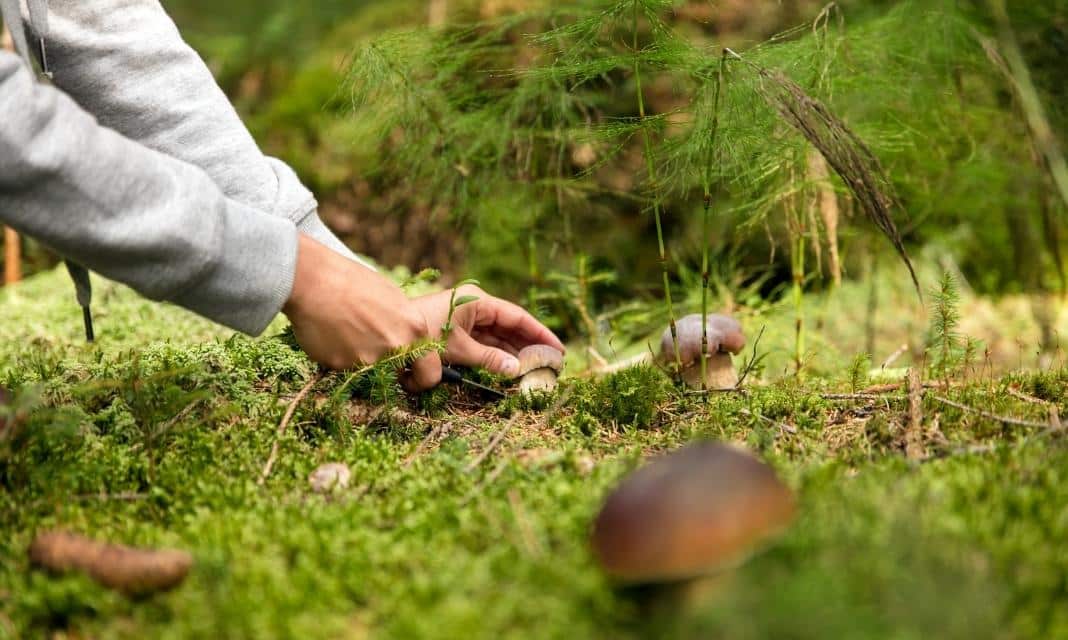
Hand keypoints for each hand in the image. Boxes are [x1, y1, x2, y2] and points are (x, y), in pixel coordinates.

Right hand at [282, 234, 441, 389]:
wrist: (314, 280)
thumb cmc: (353, 281)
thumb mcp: (392, 299)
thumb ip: (402, 325)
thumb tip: (405, 340)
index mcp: (415, 329)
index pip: (431, 373)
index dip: (421, 378)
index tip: (410, 376)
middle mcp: (396, 348)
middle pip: (397, 374)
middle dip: (388, 370)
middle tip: (371, 351)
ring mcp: (369, 359)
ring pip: (368, 369)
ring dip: (358, 357)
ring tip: (344, 329)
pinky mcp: (342, 365)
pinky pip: (344, 366)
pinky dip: (337, 354)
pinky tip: (329, 332)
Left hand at [412, 285, 564, 376]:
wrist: (390, 333)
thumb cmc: (423, 334)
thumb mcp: (459, 348)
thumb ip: (489, 359)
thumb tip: (517, 369)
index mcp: (478, 302)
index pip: (517, 317)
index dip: (538, 333)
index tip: (557, 348)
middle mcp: (475, 308)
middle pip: (510, 328)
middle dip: (528, 346)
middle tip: (550, 364)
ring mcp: (466, 321)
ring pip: (497, 339)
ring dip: (513, 354)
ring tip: (534, 370)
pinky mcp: (457, 333)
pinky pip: (484, 345)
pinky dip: (496, 357)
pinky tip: (511, 369)